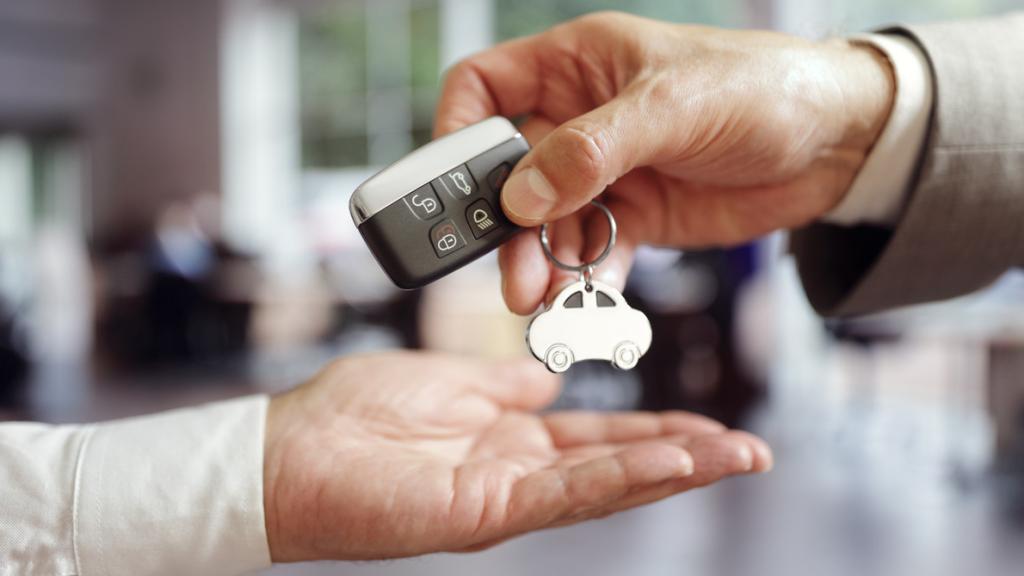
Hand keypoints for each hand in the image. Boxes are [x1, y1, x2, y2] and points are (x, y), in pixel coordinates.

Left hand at [263, 352, 770, 560]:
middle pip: (619, 467)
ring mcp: (504, 498)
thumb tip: (547, 379)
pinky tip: (670, 464)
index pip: (601, 437)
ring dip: (673, 472)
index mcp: (511, 439)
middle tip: (754, 451)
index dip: (658, 432)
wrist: (289, 450)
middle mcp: (518, 473)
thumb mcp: (447, 381)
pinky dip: (621, 478)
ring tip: (734, 457)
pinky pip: (565, 493)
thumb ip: (503, 385)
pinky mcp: (483, 512)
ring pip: (606, 485)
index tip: (709, 426)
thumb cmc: (354, 413)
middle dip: (688, 459)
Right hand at [434, 12, 894, 313]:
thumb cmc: (764, 90)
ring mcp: (605, 174)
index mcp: (576, 66)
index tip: (452, 183)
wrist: (840, 145)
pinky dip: (582, 280)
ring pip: (544, 222)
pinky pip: (590, 253)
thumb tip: (520, 197)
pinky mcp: (634, 218)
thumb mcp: (674, 107)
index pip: (484, 87)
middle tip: (499, 265)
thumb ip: (592, 150)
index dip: (457, 130)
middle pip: (506, 170)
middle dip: (499, 220)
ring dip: (537, 261)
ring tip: (537, 299)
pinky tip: (582, 302)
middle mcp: (579, 120)